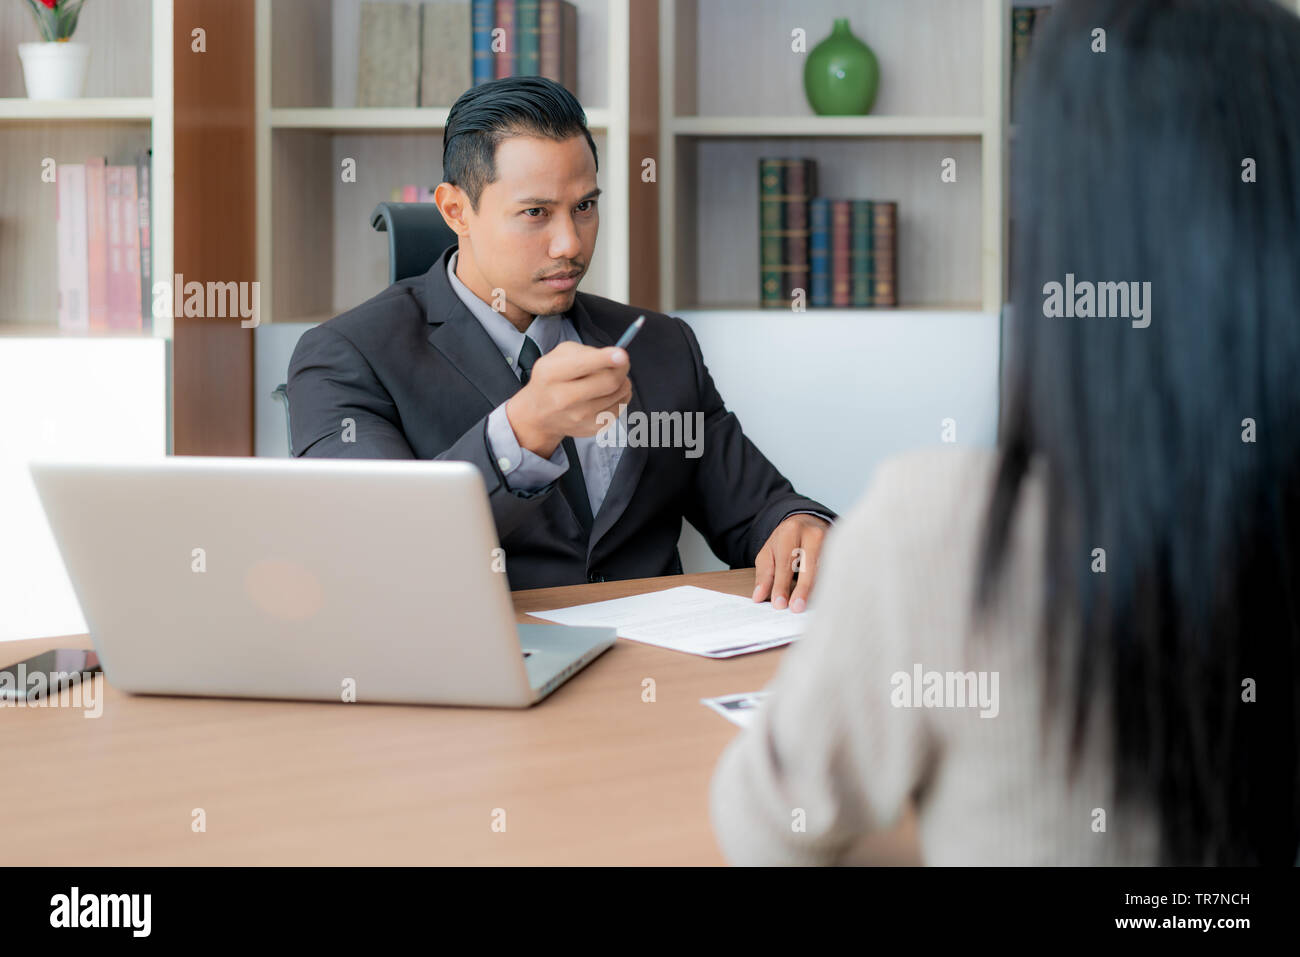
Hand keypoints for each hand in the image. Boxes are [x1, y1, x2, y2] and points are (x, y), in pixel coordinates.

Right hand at [505, 341, 631, 457]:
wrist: (540, 414)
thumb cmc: (552, 380)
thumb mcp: (558, 356)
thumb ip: (585, 351)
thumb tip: (615, 357)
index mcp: (551, 374)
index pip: (583, 365)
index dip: (606, 359)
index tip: (621, 354)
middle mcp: (563, 398)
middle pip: (609, 381)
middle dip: (621, 368)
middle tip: (620, 362)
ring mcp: (579, 417)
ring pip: (619, 393)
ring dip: (622, 381)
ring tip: (610, 378)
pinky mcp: (593, 428)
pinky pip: (620, 407)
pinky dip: (620, 396)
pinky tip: (608, 393)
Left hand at [752, 514, 829, 612]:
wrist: (808, 523)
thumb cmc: (786, 542)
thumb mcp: (769, 553)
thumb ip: (764, 575)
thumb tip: (758, 597)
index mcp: (791, 532)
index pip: (786, 563)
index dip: (782, 585)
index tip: (779, 604)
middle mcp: (814, 534)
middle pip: (809, 566)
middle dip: (803, 589)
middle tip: (796, 608)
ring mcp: (831, 541)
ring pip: (826, 570)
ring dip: (819, 590)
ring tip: (813, 607)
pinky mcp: (842, 550)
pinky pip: (837, 571)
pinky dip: (830, 586)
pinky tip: (826, 600)